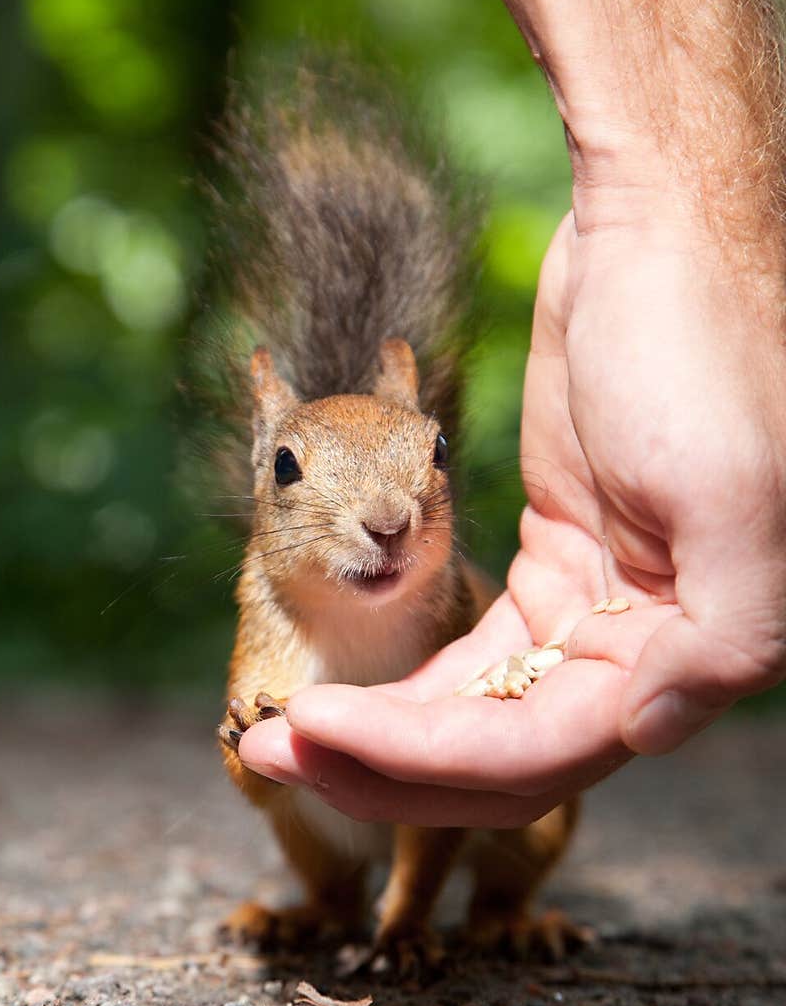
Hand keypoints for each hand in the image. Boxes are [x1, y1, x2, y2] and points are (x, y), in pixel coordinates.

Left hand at [237, 207, 785, 827]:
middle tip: (269, 748)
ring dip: (375, 736)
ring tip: (275, 730)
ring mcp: (588, 615)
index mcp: (688, 648)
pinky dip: (405, 690)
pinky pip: (468, 661)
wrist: (650, 238)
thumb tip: (645, 732)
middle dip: (380, 768)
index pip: (540, 749)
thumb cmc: (696, 346)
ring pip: (474, 720)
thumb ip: (725, 636)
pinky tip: (335, 699)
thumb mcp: (737, 493)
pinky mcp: (547, 571)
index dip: (423, 758)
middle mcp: (640, 653)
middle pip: (498, 758)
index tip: (314, 724)